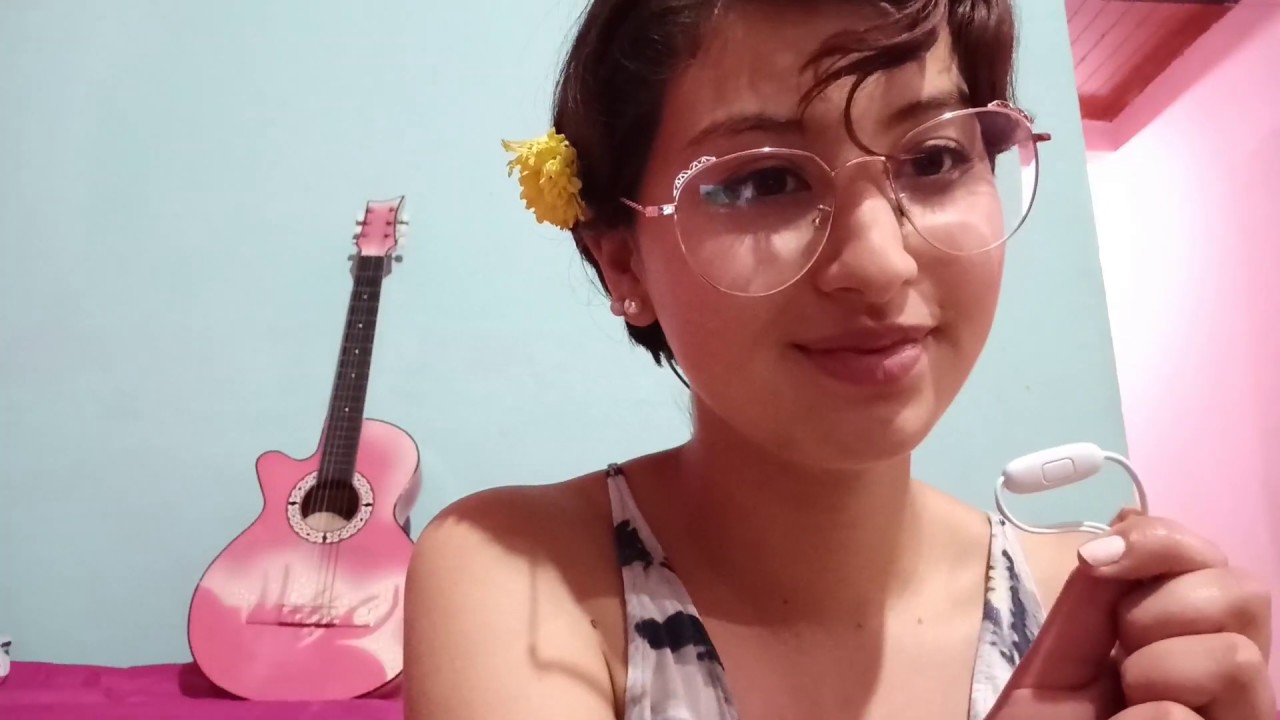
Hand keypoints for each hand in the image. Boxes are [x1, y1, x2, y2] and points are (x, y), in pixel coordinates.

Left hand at [987, 511, 1273, 719]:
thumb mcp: (1058, 656)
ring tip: (1123, 707)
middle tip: (1118, 659)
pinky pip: (1183, 718)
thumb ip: (1095, 595)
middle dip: (1159, 612)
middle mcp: (1230, 678)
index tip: (1098, 560)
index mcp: (1189, 638)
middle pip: (1246, 593)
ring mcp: (1240, 718)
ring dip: (1154, 674)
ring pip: (1234, 656)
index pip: (1212, 556)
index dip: (1160, 542)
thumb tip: (1129, 519)